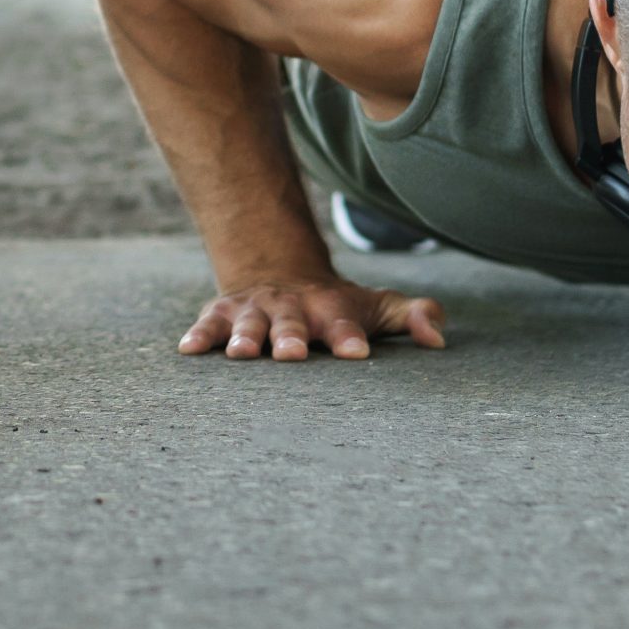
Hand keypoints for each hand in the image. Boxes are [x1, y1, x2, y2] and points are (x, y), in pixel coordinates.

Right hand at [178, 277, 444, 361]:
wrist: (280, 272)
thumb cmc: (337, 307)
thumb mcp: (377, 306)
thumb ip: (413, 316)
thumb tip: (439, 340)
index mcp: (331, 308)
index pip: (344, 323)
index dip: (348, 336)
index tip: (356, 354)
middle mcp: (291, 307)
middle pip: (291, 324)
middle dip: (290, 338)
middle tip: (292, 355)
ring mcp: (255, 310)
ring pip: (248, 324)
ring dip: (243, 338)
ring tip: (238, 355)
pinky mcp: (222, 314)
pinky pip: (208, 324)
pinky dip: (199, 335)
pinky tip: (188, 350)